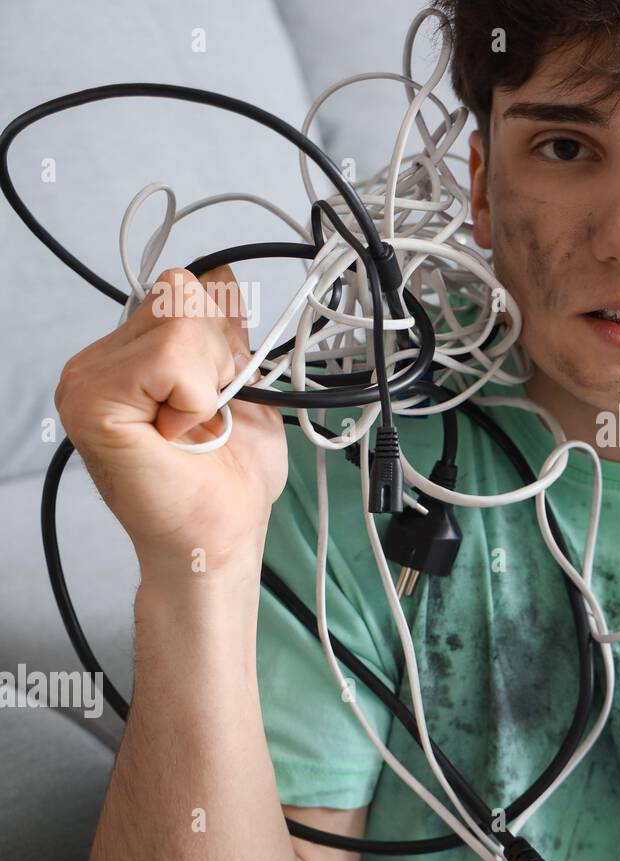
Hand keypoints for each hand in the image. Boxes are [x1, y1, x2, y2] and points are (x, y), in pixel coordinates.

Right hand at [55, 267, 286, 580]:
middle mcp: (99, 360)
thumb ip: (226, 332)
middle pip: (183, 289)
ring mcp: (86, 377)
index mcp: (131, 354)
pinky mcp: (90, 398)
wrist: (219, 537)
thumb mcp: (242, 386)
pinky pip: (170, 355)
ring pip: (180, 316)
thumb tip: (221, 274)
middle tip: (207, 414)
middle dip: (219, 354)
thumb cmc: (228, 479)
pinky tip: (177, 435)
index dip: (223, 337)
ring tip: (192, 426)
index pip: (188, 285)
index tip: (218, 394)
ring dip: (209, 378)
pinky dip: (194, 398)